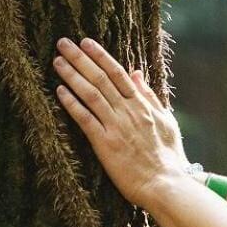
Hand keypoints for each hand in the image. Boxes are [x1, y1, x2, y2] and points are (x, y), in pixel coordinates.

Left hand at [51, 36, 189, 208]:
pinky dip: (72, 104)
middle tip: (63, 43)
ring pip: (91, 94)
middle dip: (81, 59)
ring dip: (72, 75)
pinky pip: (85, 119)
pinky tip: (60, 91)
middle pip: (101, 79)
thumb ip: (149, 96)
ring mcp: (116, 126)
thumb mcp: (166, 121)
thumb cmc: (169, 157)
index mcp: (142, 105)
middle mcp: (128, 112)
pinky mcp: (105, 144)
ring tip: (57, 61)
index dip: (100, 56)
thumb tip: (136, 73)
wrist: (166, 184)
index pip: (118, 73)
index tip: (86, 42)